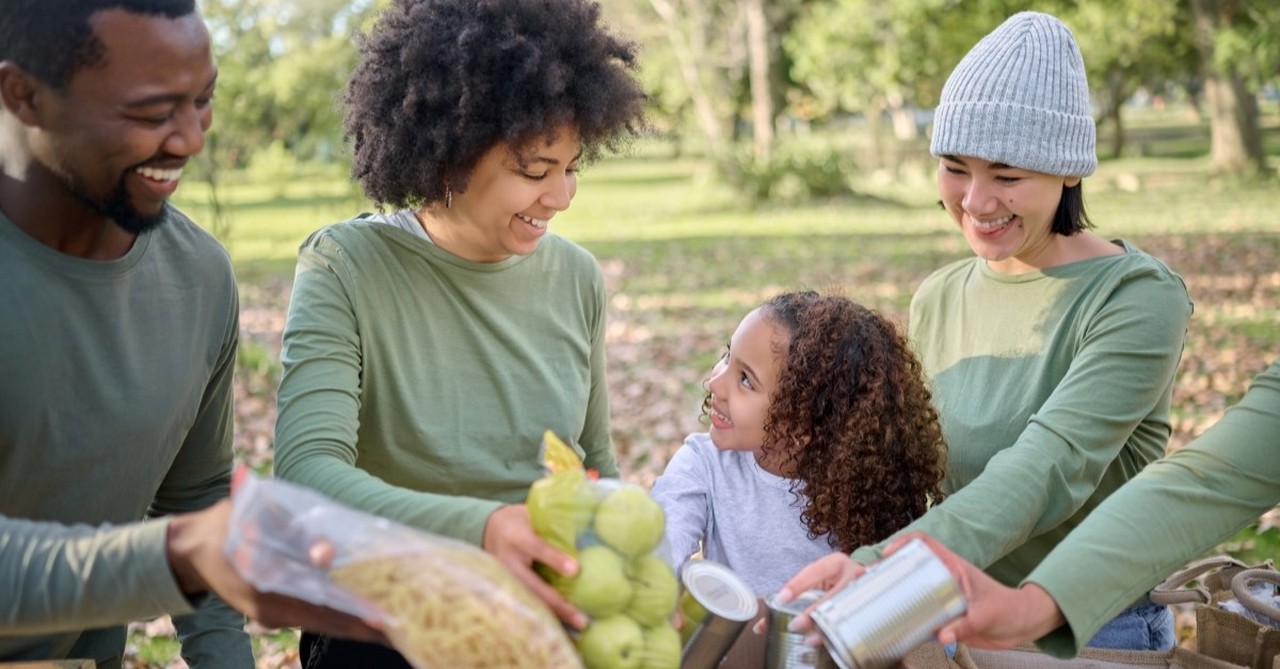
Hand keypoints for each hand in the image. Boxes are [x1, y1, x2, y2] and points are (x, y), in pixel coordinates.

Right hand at [165, 500, 387, 643]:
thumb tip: (325, 553)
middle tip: (401, 628)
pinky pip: (314, 619)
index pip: (319, 605)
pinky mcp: (275, 614)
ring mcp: (272, 615)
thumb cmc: (226, 525)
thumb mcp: (253, 517)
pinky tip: (367, 620)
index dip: (353, 612)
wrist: (190, 549)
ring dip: (357, 625)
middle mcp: (269, 609)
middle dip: (364, 625)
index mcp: (263, 588)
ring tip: (394, 628)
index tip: (382, 618)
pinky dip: (341, 619)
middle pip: (327, 621)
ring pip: (323, 623)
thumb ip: (290, 531)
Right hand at [482, 504, 587, 629]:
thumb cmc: (521, 521)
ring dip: (554, 618)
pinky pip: (526, 606)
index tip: (576, 571)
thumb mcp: (532, 516)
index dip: (555, 559)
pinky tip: (564, 631)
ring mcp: (503, 579)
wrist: (489, 528)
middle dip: (558, 605)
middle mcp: (507, 561)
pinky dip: (545, 619)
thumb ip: (554, 526)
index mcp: (517, 537)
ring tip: (577, 629)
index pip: (537, 548)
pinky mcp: (505, 590)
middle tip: (581, 619)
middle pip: (533, 587)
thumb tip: (591, 535)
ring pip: (529, 602)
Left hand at [772, 552, 866, 634]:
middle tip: (795, 625)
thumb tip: (771, 615)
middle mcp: (852, 574)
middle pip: (832, 595)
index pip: (815, 571)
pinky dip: (838, 633)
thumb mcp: (821, 576)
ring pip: (844, 610)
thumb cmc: (836, 578)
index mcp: (836, 563)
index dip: (798, 585)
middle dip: (813, 612)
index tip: (782, 598)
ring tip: (810, 639)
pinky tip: (826, 641)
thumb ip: (801, 590)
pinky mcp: (868, 606)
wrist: (862, 578)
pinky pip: (852, 621)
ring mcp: (863, 592)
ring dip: (825, 627)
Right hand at [884, 532, 1065, 647]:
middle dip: (887, 570)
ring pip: (911, 592)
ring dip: (892, 595)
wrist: (1022, 626)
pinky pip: (920, 616)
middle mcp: (943, 579)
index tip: (887, 554)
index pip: (925, 544)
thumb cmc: (1008, 610)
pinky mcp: (943, 617)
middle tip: (867, 579)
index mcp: (953, 567)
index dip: (904, 543)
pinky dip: (905, 620)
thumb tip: (942, 636)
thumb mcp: (986, 616)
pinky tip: (893, 627)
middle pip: (910, 567)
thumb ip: (964, 626)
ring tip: (871, 601)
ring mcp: (942, 598)